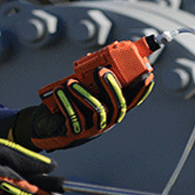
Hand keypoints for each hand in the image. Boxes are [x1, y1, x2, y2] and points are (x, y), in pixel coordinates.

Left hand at [13, 67, 152, 150]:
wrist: (46, 124)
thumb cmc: (69, 103)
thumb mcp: (83, 90)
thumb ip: (92, 79)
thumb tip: (96, 61)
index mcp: (111, 108)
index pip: (132, 99)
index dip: (142, 89)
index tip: (148, 75)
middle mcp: (107, 120)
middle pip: (118, 105)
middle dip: (112, 86)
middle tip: (102, 70)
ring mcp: (92, 128)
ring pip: (97, 111)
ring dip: (84, 94)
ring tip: (71, 82)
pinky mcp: (76, 133)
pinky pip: (74, 118)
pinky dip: (66, 102)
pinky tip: (59, 91)